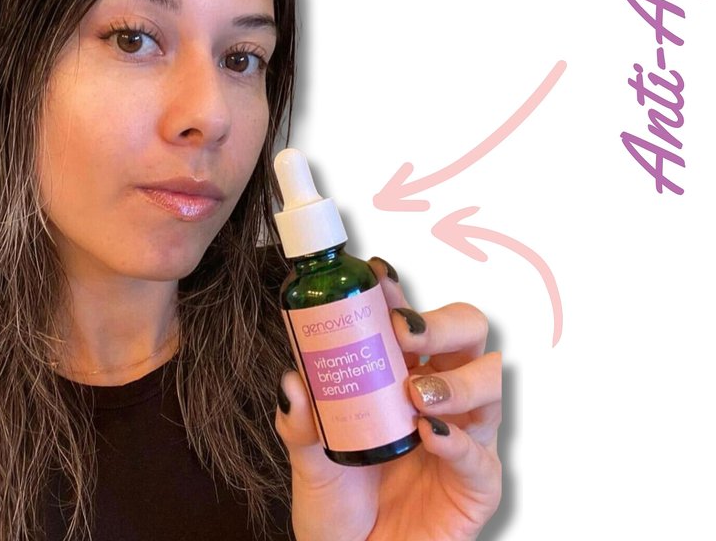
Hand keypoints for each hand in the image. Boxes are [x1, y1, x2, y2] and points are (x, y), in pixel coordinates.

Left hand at [275, 257, 501, 540]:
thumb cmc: (339, 505)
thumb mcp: (310, 460)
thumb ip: (302, 423)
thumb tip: (292, 382)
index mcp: (401, 375)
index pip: (410, 320)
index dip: (397, 294)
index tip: (375, 277)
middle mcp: (439, 394)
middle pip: (467, 334)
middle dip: (441, 322)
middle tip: (404, 332)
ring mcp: (464, 435)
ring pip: (489, 381)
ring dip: (457, 379)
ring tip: (417, 394)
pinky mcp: (475, 483)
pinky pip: (483, 456)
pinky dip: (459, 440)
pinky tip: (432, 433)